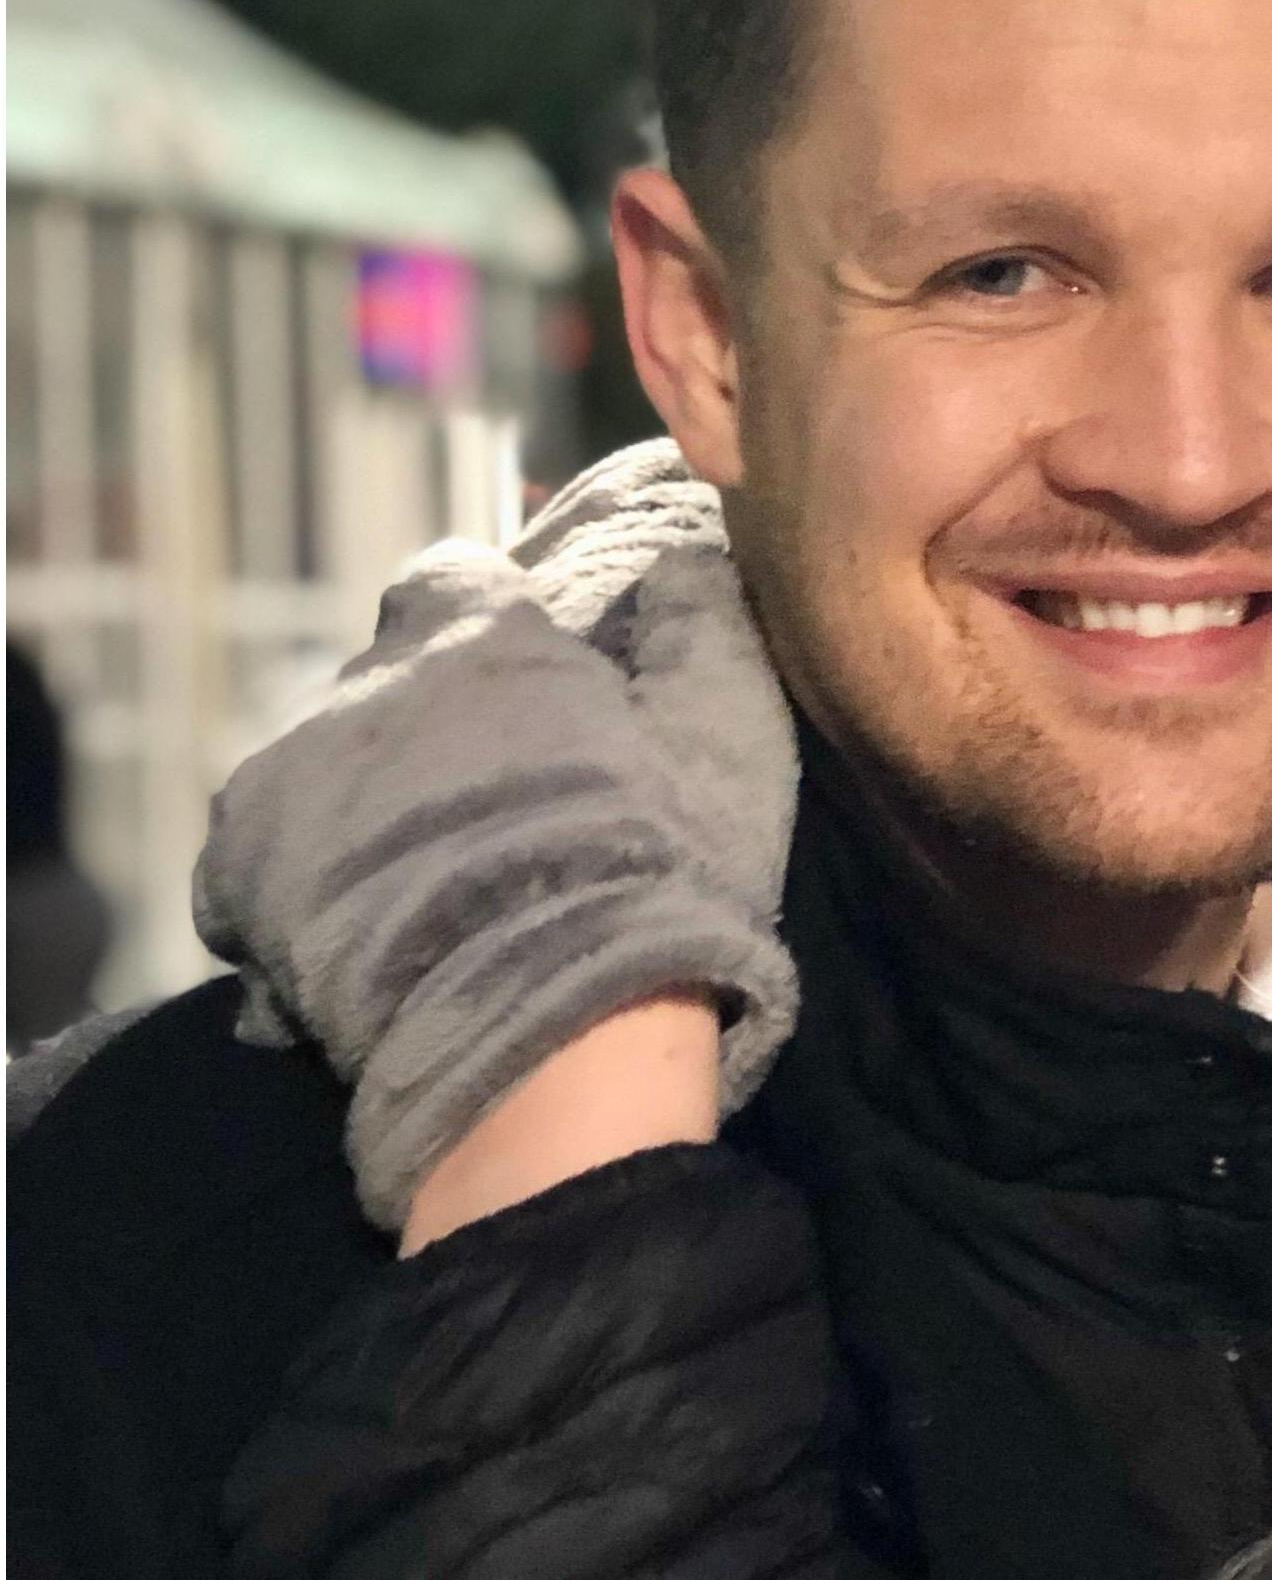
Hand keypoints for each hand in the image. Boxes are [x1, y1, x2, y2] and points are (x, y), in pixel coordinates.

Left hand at [194, 443, 797, 1231]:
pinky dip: (299, 886)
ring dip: (365, 806)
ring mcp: (290, 772)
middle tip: (495, 813)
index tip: (525, 688)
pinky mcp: (237, 868)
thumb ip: (702, 626)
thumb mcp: (726, 734)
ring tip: (430, 890)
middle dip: (430, 729)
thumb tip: (692, 557)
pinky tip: (363, 937)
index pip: (454, 579)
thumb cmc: (661, 868)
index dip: (485, 629)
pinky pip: (257, 857)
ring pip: (322, 767)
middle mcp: (368, 680)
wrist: (553, 1023)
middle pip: (385, 681)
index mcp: (482, 636)